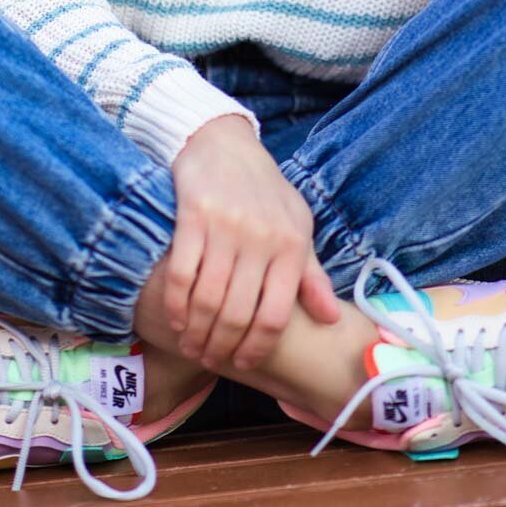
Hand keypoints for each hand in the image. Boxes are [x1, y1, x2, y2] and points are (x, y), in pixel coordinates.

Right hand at [166, 114, 340, 370]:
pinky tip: (175, 320)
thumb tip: (330, 319)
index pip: (274, 316)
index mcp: (292, 246)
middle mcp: (262, 239)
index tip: (241, 363)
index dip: (255, 349)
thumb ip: (310, 274)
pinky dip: (176, 305)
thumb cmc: (265, 192)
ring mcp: (227, 228)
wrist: (225, 142)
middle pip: (237, 315)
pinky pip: (182, 274)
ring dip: (196, 332)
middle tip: (208, 359)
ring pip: (208, 300)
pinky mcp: (194, 216)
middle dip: (220, 347)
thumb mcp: (296, 226)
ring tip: (190, 346)